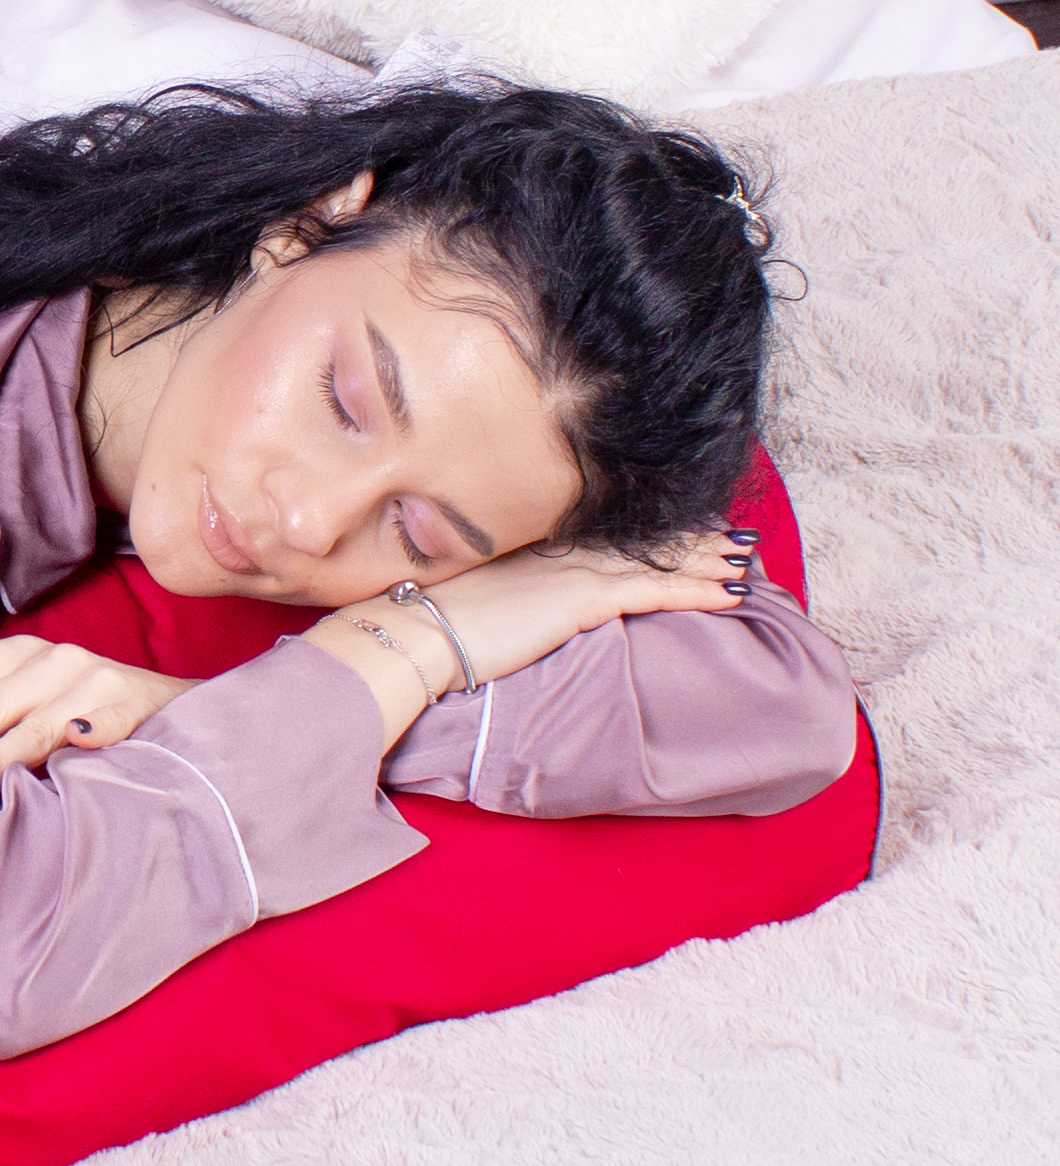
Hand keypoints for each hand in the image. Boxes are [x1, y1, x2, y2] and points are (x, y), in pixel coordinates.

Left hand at [0, 637, 199, 796]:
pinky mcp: (129, 706)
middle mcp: (48, 663)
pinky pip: (101, 726)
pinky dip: (88, 735)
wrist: (180, 710)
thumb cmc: (89, 711)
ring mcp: (89, 683)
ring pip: (33, 725)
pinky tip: (76, 745)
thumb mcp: (33, 704)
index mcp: (15, 660)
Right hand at [414, 527, 757, 686]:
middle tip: (736, 538)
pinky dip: (697, 591)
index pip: (609, 538)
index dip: (654, 534)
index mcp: (537, 551)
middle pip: (641, 542)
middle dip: (692, 539)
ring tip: (747, 559)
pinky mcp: (582, 600)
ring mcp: (573, 573)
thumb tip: (525, 609)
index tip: (687, 531)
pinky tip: (730, 593)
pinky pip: (656, 592)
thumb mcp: (479, 602)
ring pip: (657, 562)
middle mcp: (561, 552)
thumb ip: (511, 596)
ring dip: (706, 560)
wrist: (418, 634)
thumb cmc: (435, 626)